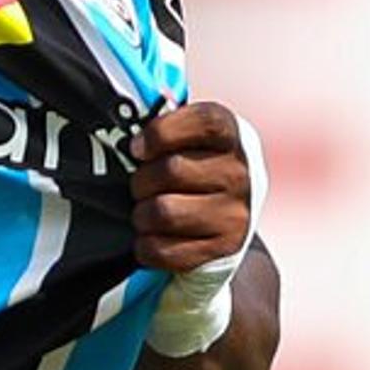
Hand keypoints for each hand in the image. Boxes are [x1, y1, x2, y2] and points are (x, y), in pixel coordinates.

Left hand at [131, 100, 257, 275]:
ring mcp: (236, 215)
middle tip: (141, 185)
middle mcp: (241, 174)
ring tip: (146, 212)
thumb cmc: (197, 167)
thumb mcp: (193, 138)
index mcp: (233, 135)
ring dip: (141, 215)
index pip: (201, 122)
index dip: (160, 133)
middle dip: (141, 180)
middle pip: (170, 170)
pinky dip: (146, 246)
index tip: (138, 148)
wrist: (230, 223)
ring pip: (162, 212)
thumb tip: (127, 119)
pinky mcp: (223, 250)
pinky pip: (162, 250)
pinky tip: (153, 237)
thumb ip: (167, 123)